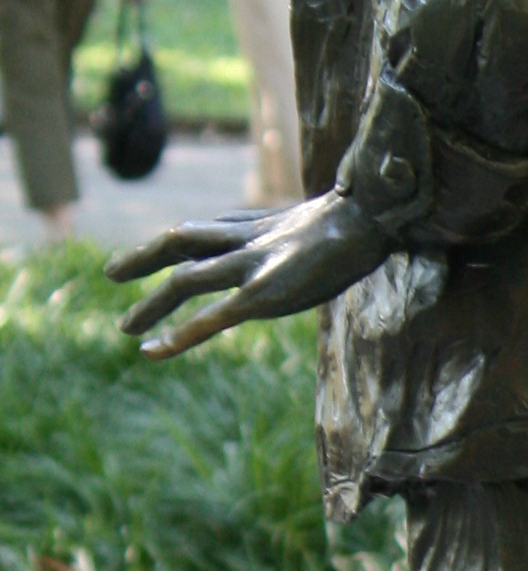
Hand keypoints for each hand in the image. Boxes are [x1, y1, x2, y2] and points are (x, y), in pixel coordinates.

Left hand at [109, 190, 390, 355]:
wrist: (372, 219)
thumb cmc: (363, 221)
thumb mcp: (324, 221)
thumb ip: (303, 232)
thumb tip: (319, 233)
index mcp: (262, 224)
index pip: (207, 229)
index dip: (176, 243)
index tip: (158, 252)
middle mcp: (249, 240)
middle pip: (181, 241)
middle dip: (143, 257)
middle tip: (111, 272)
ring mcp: (254, 266)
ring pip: (188, 280)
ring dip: (152, 305)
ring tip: (126, 328)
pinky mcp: (265, 294)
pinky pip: (214, 317)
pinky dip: (182, 334)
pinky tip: (156, 351)